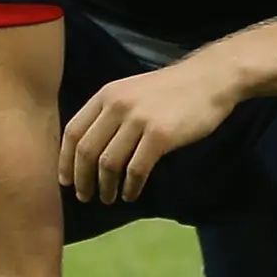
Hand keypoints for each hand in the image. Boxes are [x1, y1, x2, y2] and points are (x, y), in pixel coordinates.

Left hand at [56, 56, 240, 205]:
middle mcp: (118, 106)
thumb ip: (110, 112)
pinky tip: (131, 194)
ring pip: (109, 163)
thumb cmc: (173, 89)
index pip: (73, 131)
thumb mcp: (133, 91)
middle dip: (82, 179)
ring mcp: (139, 120)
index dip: (65, 160)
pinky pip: (136, 169)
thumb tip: (90, 148)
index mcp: (107, 95)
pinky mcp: (160, 135)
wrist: (211, 78)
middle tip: (84, 196)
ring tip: (108, 198)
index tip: (66, 180)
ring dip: (105, 187)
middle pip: (87, 150)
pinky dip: (130, 186)